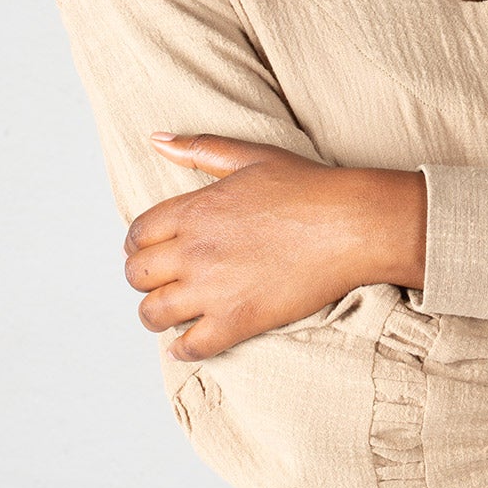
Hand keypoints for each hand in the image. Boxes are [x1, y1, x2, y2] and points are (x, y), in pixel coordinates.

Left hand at [124, 132, 425, 360]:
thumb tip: (156, 138)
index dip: (137, 245)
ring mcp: (213, 289)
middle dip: (142, 279)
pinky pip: (189, 347)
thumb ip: (199, 148)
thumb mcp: (250, 156)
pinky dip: (182, 349)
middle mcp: (194, 250)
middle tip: (160, 281)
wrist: (350, 225)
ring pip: (153, 313)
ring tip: (171, 313)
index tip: (150, 251)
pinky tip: (189, 342)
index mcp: (194, 210)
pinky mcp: (237, 321)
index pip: (137, 234)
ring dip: (156, 315)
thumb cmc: (307, 188)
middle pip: (136, 275)